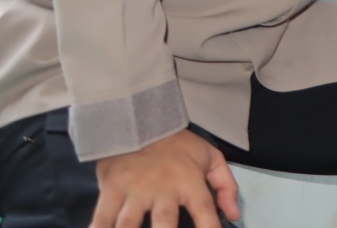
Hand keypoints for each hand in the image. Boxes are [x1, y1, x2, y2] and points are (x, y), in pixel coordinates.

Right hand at [91, 128, 239, 227]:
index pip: (205, 209)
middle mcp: (162, 189)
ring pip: (128, 224)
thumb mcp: (210, 157)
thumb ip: (226, 185)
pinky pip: (101, 217)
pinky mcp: (110, 190)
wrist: (142, 119)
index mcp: (189, 181)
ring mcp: (134, 191)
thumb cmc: (177, 145)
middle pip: (165, 222)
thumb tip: (235, 215)